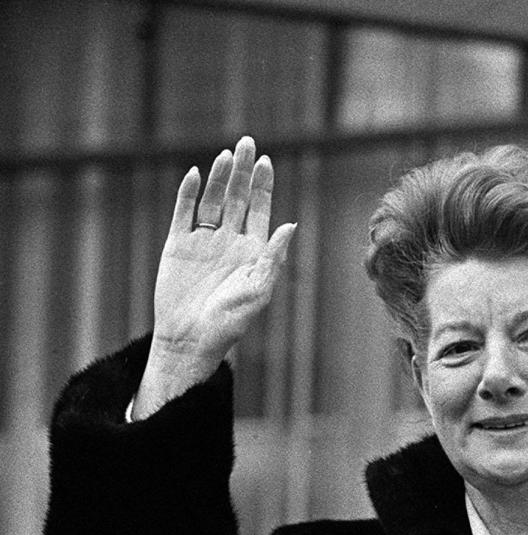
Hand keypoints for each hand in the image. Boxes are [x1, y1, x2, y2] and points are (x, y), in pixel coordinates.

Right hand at [133, 135, 296, 416]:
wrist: (190, 340)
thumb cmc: (230, 322)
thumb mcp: (258, 290)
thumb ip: (273, 256)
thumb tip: (291, 224)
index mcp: (252, 252)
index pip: (259, 210)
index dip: (263, 186)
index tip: (265, 161)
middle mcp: (229, 242)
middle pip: (237, 198)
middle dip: (243, 171)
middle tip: (246, 142)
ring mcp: (203, 241)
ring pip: (212, 199)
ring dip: (219, 177)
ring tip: (226, 155)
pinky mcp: (178, 244)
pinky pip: (183, 212)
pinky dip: (187, 193)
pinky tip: (194, 173)